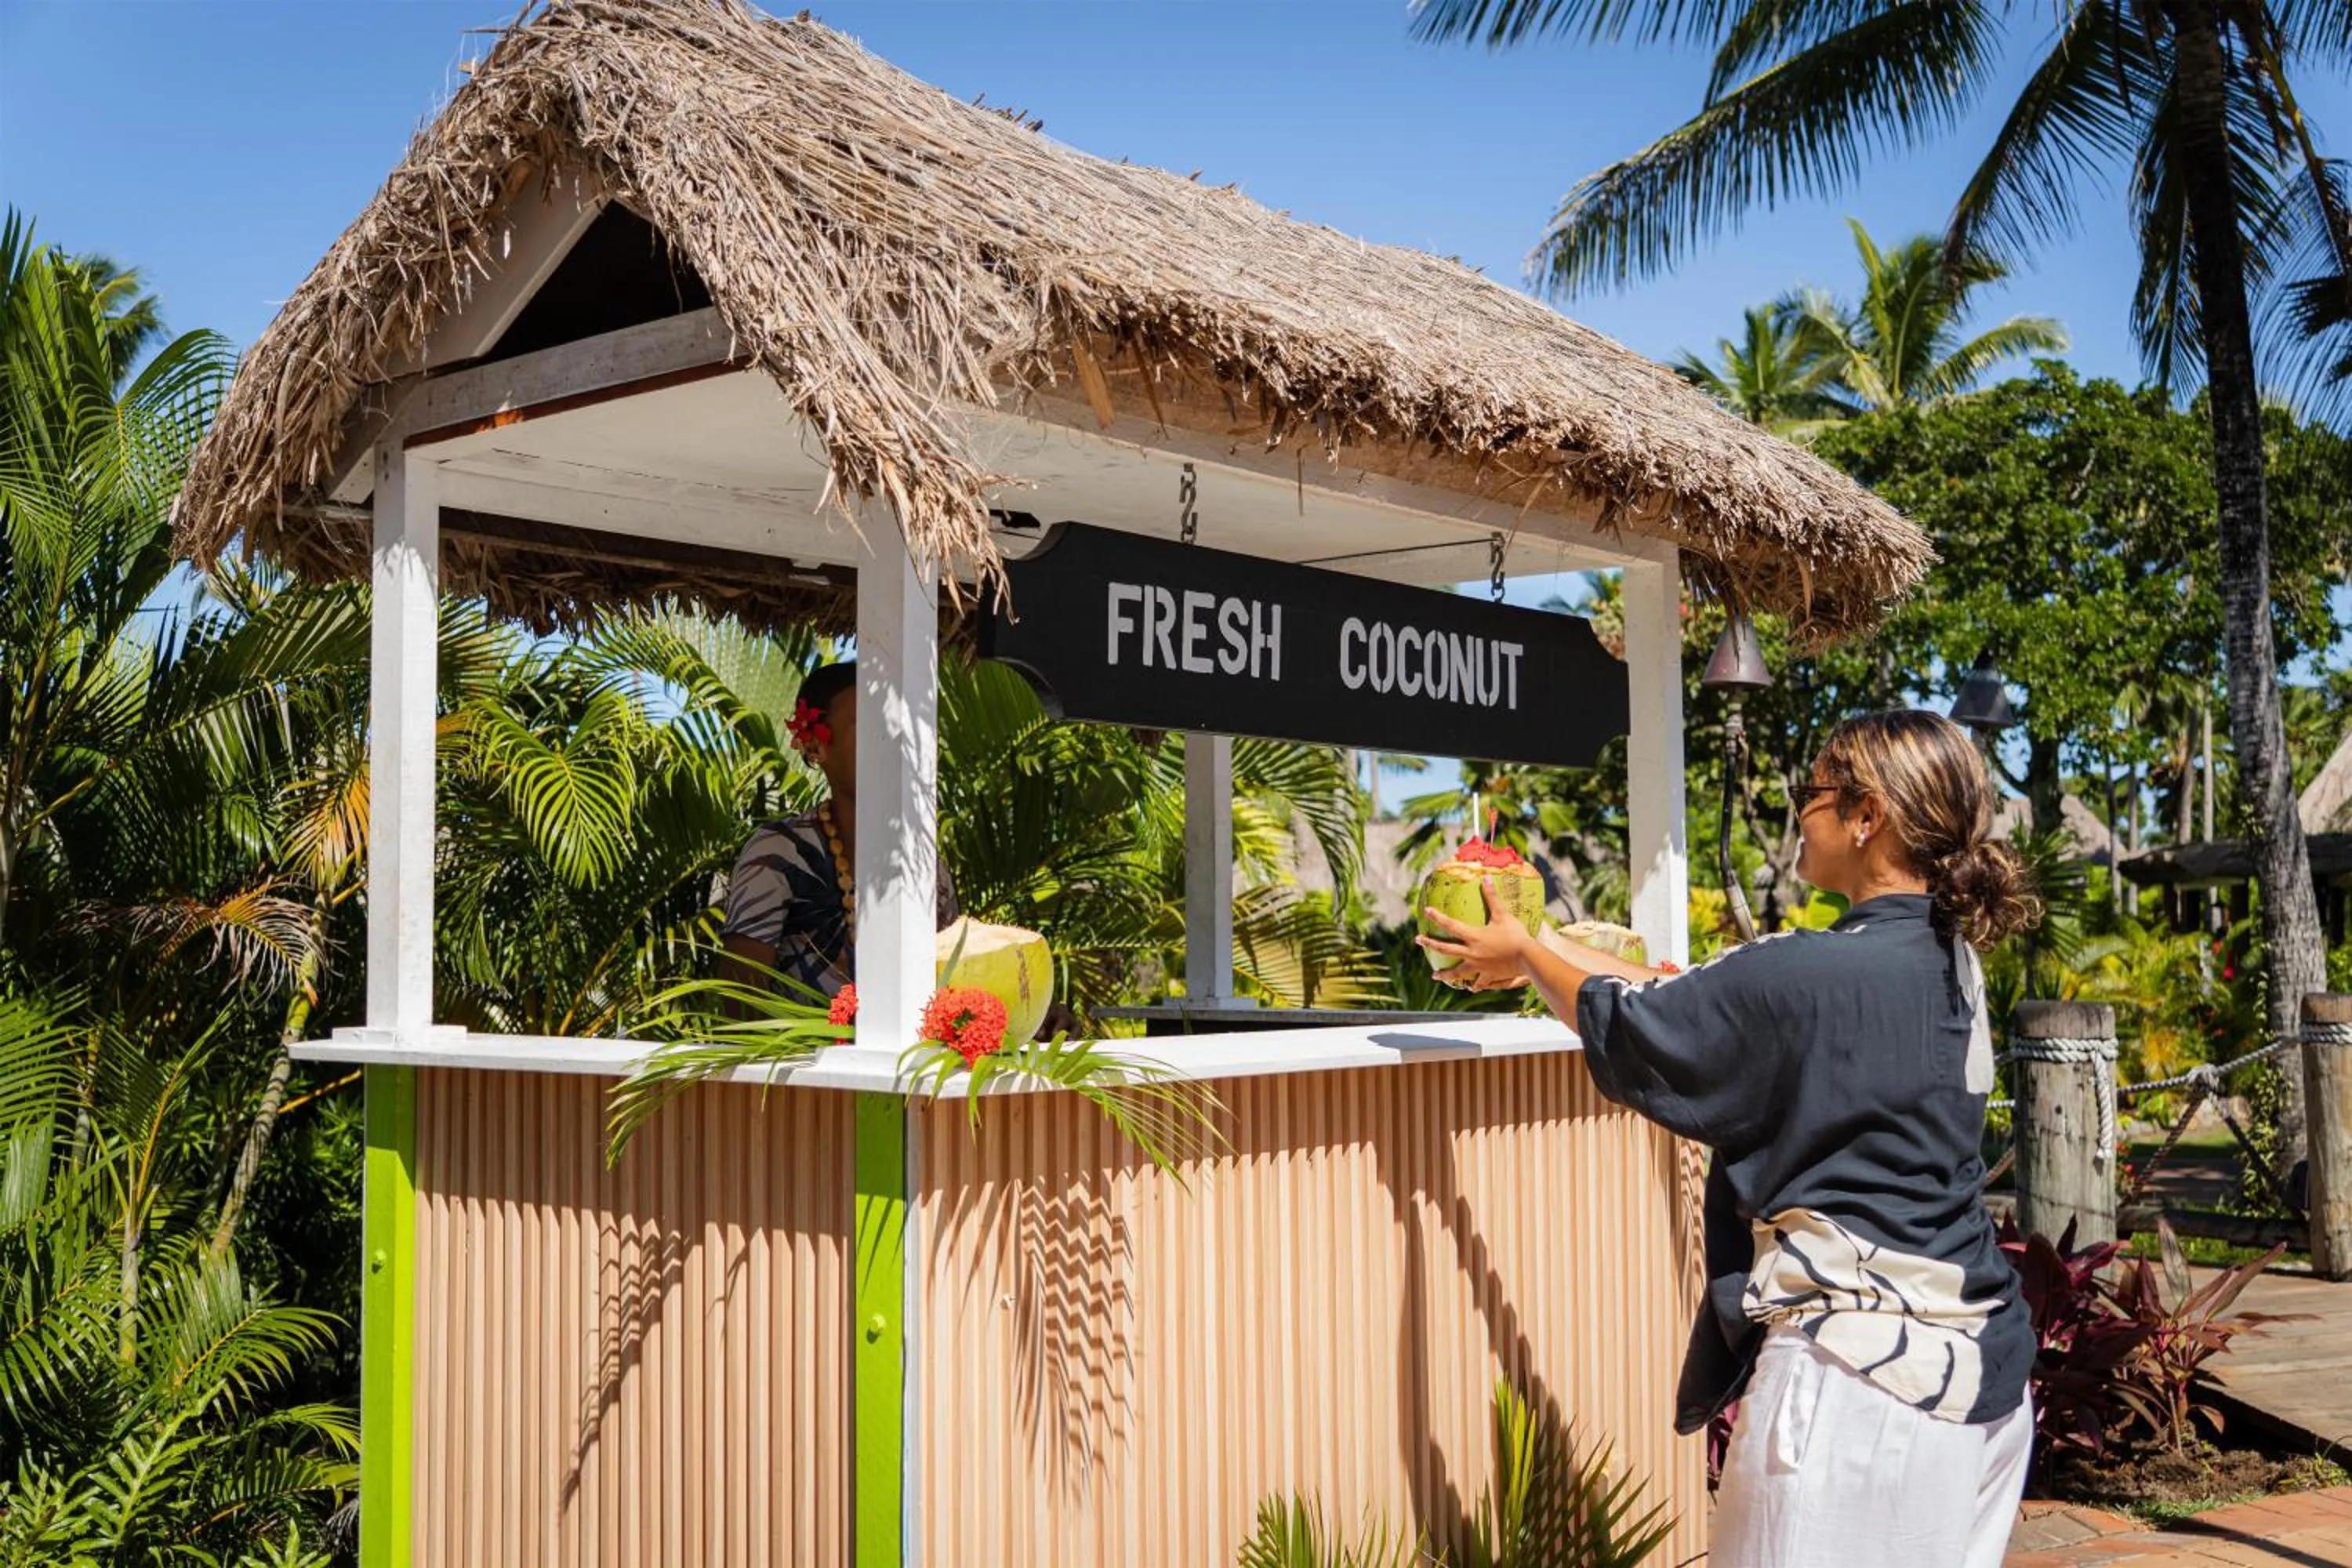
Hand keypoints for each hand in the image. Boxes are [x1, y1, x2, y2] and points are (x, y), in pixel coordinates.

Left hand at [1417, 877, 1535, 989]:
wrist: (1527, 958)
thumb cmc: (1515, 935)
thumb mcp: (1503, 915)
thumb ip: (1492, 897)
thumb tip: (1486, 878)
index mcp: (1473, 936)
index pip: (1451, 925)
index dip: (1437, 917)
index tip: (1426, 911)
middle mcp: (1472, 953)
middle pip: (1445, 950)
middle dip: (1430, 944)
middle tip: (1418, 941)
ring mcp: (1479, 966)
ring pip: (1457, 973)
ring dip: (1445, 974)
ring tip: (1435, 976)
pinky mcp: (1488, 976)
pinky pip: (1478, 982)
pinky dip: (1474, 985)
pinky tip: (1471, 988)